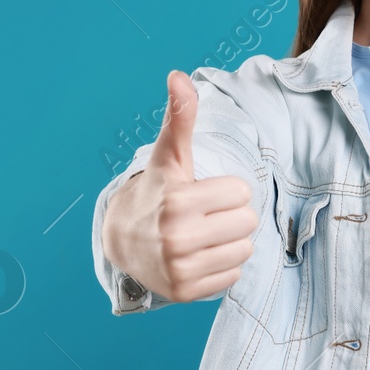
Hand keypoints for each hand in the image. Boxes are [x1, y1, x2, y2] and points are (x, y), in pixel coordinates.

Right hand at [101, 70, 259, 302]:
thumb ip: (180, 117)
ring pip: (244, 250)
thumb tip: (179, 75)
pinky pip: (233, 276)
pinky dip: (221, 267)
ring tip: (202, 235)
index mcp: (177, 202)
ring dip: (229, 242)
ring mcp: (180, 269)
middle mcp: (177, 239)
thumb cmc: (157, 191)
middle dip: (231, 215)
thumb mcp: (169, 155)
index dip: (227, 190)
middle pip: (248, 222)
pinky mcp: (184, 293)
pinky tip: (198, 257)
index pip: (243, 193)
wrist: (121, 240)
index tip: (203, 193)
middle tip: (203, 215)